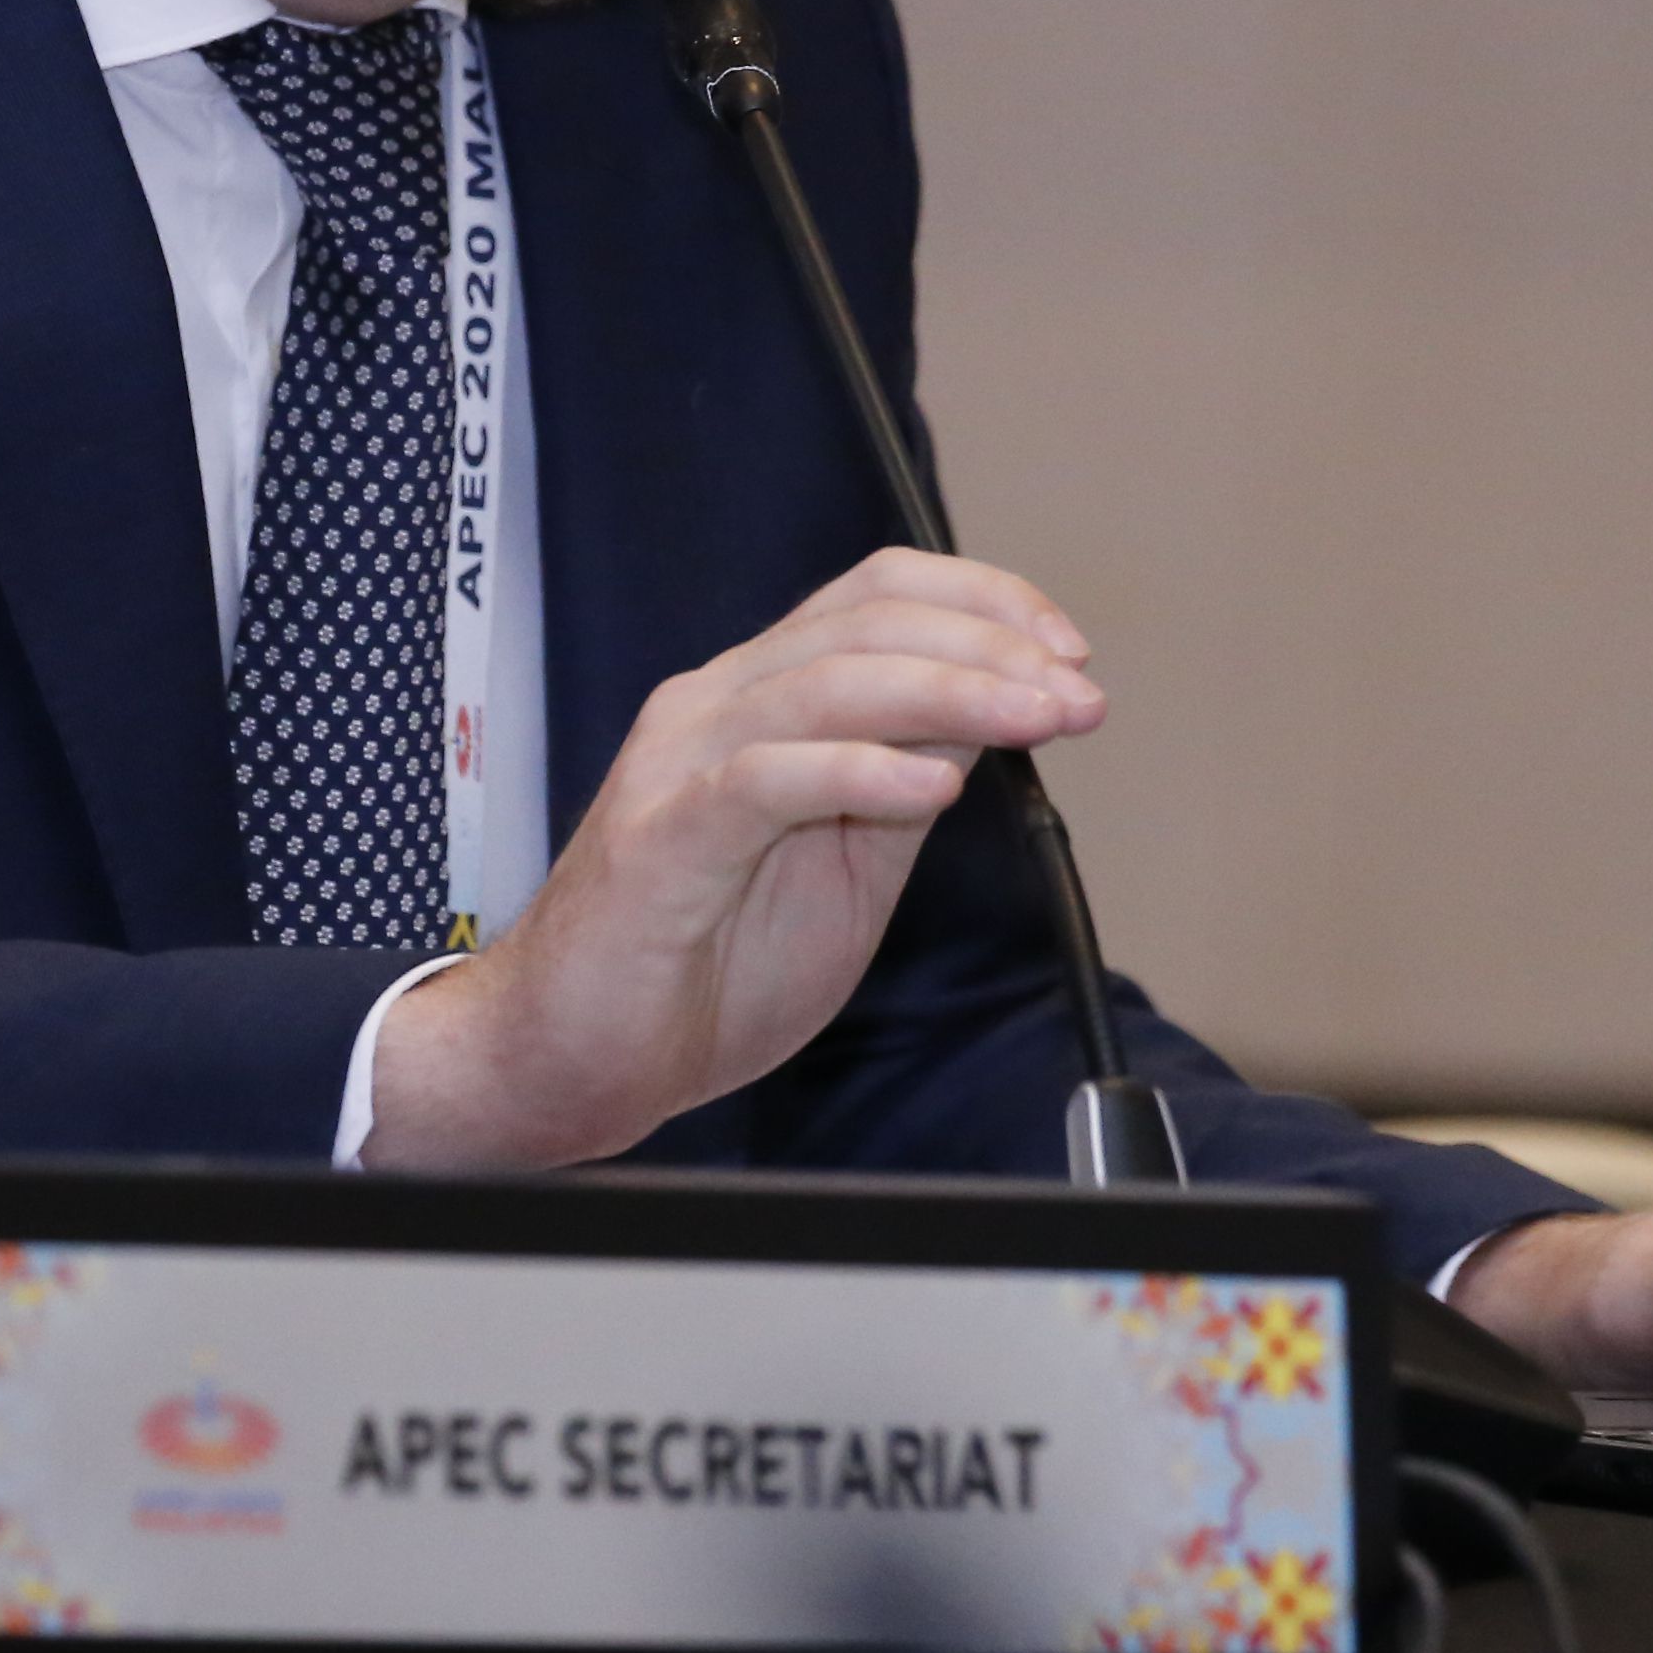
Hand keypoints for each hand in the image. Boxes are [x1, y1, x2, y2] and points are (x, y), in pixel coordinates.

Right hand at [359, 550, 1100, 1170]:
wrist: (574, 1056)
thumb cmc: (700, 966)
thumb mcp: (846, 860)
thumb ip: (905, 781)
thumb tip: (996, 714)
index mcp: (758, 698)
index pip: (877, 596)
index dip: (984, 603)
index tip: (1068, 653)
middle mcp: (715, 705)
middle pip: (866, 623)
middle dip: (993, 648)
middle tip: (1077, 695)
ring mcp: (682, 762)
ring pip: (828, 681)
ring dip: (954, 693)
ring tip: (1035, 720)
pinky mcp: (662, 834)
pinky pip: (768, 777)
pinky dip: (860, 769)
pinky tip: (932, 785)